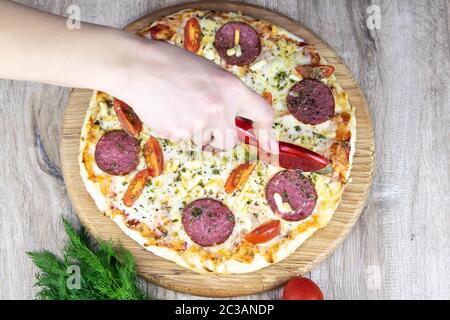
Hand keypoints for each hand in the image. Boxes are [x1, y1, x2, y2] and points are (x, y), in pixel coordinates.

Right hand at [107, 38, 276, 151]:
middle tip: (204, 123)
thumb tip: (235, 118)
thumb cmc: (173, 64)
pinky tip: (169, 112)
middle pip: (229, 142)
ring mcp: (199, 124)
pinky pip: (185, 140)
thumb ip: (226, 95)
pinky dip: (178, 131)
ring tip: (180, 108)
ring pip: (204, 143)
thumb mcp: (210, 72)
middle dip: (219, 139)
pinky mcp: (179, 134)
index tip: (270, 147)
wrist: (139, 67)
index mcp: (231, 88)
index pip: (262, 114)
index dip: (267, 134)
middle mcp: (219, 109)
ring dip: (196, 133)